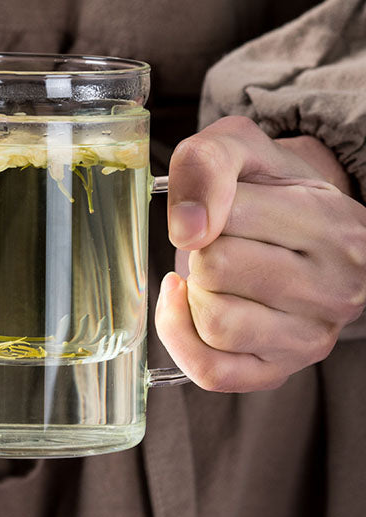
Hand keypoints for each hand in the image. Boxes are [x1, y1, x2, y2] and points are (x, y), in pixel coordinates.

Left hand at [154, 116, 365, 391]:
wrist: (297, 217)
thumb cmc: (263, 181)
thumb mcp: (237, 144)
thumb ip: (207, 165)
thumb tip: (186, 230)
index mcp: (330, 221)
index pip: (229, 216)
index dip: (204, 204)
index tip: (219, 203)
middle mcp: (335, 286)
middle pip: (216, 271)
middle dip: (199, 247)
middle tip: (218, 237)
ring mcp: (311, 336)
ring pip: (213, 322)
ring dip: (194, 291)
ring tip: (213, 271)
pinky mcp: (280, 369)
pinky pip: (211, 371)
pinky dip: (180, 337)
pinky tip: (185, 303)